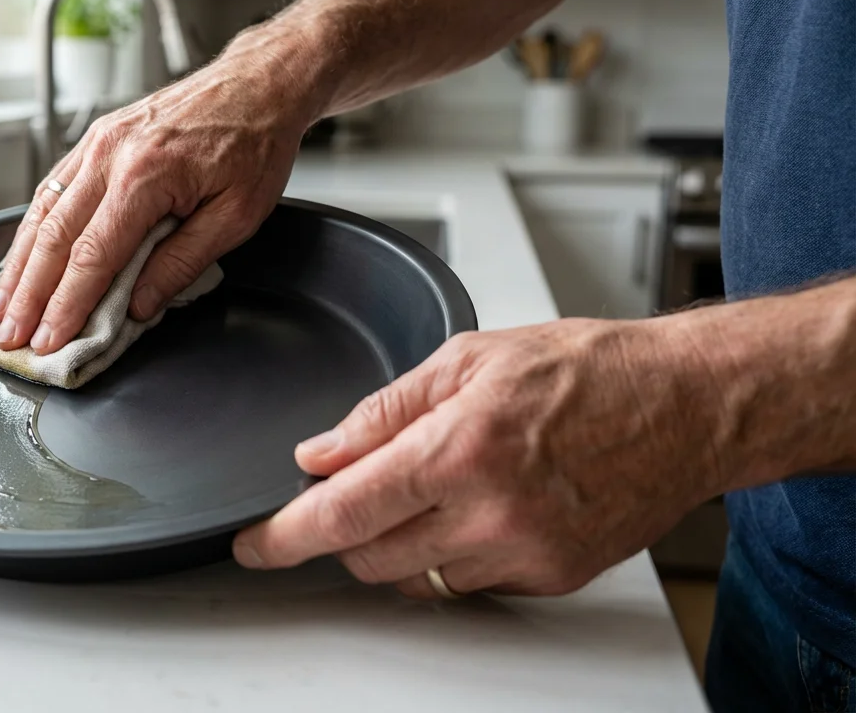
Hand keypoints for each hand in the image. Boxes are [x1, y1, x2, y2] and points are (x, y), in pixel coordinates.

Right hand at [0, 51, 315, 354]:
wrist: (258, 84)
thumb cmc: (255, 145)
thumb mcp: (236, 216)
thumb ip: (182, 263)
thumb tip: (138, 306)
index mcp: (146, 175)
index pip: (93, 256)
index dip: (66, 305)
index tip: (49, 340)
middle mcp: (110, 155)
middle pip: (54, 237)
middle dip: (28, 295)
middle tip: (9, 336)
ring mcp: (98, 143)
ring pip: (43, 213)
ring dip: (18, 265)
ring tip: (1, 307)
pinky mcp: (96, 139)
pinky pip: (53, 189)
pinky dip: (31, 229)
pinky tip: (20, 258)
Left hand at [232, 316, 727, 597]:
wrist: (687, 406)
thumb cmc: (590, 369)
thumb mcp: (469, 358)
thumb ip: (382, 411)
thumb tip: (319, 452)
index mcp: (459, 447)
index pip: (342, 512)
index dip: (284, 536)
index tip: (254, 545)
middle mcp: (489, 512)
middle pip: (369, 557)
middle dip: (343, 531)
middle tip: (355, 491)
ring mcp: (523, 553)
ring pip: (416, 577)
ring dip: (397, 543)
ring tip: (433, 487)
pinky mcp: (551, 577)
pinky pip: (469, 583)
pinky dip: (452, 554)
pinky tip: (479, 507)